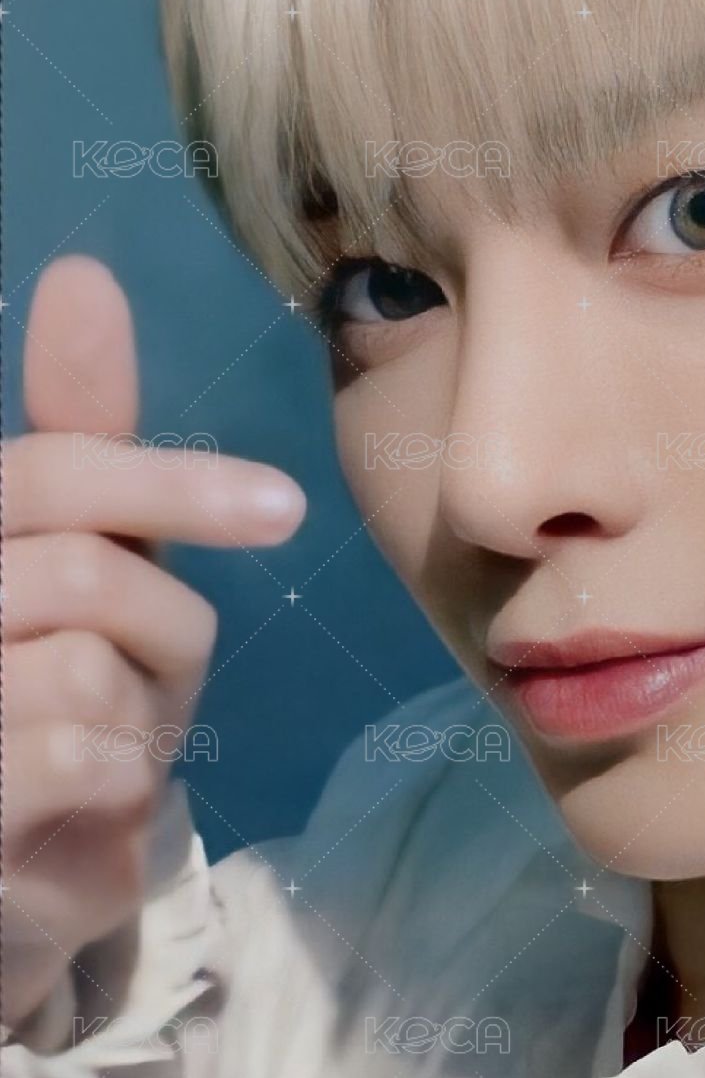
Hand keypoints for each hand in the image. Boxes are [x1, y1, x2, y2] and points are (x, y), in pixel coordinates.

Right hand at [1, 255, 305, 1031]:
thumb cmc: (48, 715)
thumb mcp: (82, 576)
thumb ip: (76, 438)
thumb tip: (81, 274)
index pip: (48, 475)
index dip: (166, 482)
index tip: (284, 507)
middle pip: (84, 572)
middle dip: (157, 628)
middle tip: (142, 682)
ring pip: (88, 669)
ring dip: (136, 716)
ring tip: (95, 749)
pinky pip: (84, 757)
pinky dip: (123, 779)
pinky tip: (86, 804)